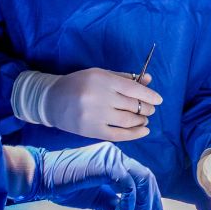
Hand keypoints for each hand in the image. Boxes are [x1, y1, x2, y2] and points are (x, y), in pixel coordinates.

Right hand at [7, 143, 164, 209]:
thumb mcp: (95, 198)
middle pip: (146, 179)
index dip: (151, 201)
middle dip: (154, 204)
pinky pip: (127, 183)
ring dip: (145, 204)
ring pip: (141, 179)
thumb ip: (112, 204)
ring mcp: (113, 158)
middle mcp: (117, 156)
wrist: (43, 176)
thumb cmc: (65, 186)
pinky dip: (130, 199)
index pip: (142, 180)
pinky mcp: (106, 164)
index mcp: (116, 162)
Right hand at [15, 68, 162, 141]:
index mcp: (102, 79)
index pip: (134, 89)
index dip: (149, 95)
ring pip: (128, 120)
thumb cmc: (79, 84)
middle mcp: (100, 97)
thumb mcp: (100, 75)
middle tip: (150, 109)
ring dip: (142, 120)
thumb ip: (124, 78)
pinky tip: (143, 131)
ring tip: (144, 119)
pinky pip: (119, 135)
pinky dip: (135, 134)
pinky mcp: (92, 131)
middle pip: (133, 105)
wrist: (51, 101)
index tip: (159, 100)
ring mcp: (96, 115)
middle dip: (146, 108)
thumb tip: (148, 80)